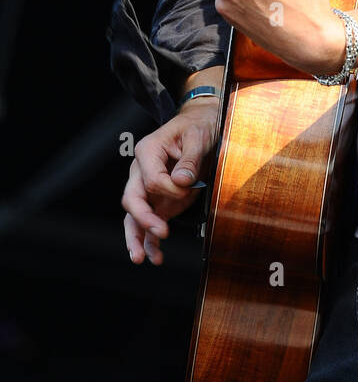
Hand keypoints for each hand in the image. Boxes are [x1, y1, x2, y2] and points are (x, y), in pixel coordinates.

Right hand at [122, 100, 218, 264]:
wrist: (201, 123)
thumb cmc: (198, 126)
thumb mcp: (199, 136)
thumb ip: (190, 159)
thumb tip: (182, 182)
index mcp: (148, 151)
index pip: (151, 179)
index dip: (169, 189)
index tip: (188, 189)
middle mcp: (141, 170)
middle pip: (132, 199)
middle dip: (144, 219)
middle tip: (161, 232)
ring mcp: (148, 187)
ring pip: (133, 216)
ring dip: (137, 237)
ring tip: (141, 258)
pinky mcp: (158, 199)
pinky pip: (148, 222)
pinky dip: (149, 240)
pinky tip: (155, 256)